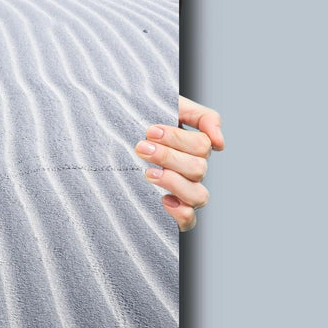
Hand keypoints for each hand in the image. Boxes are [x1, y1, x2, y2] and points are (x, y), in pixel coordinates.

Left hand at [135, 94, 223, 231]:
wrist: (107, 135)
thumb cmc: (139, 120)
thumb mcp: (169, 107)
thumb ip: (202, 117)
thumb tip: (220, 143)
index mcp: (193, 146)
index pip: (202, 145)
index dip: (177, 139)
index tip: (149, 131)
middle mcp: (192, 170)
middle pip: (198, 168)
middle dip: (167, 157)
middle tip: (141, 148)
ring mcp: (184, 192)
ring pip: (198, 195)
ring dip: (173, 182)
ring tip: (147, 173)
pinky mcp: (172, 211)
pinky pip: (189, 221)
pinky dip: (180, 213)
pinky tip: (163, 200)